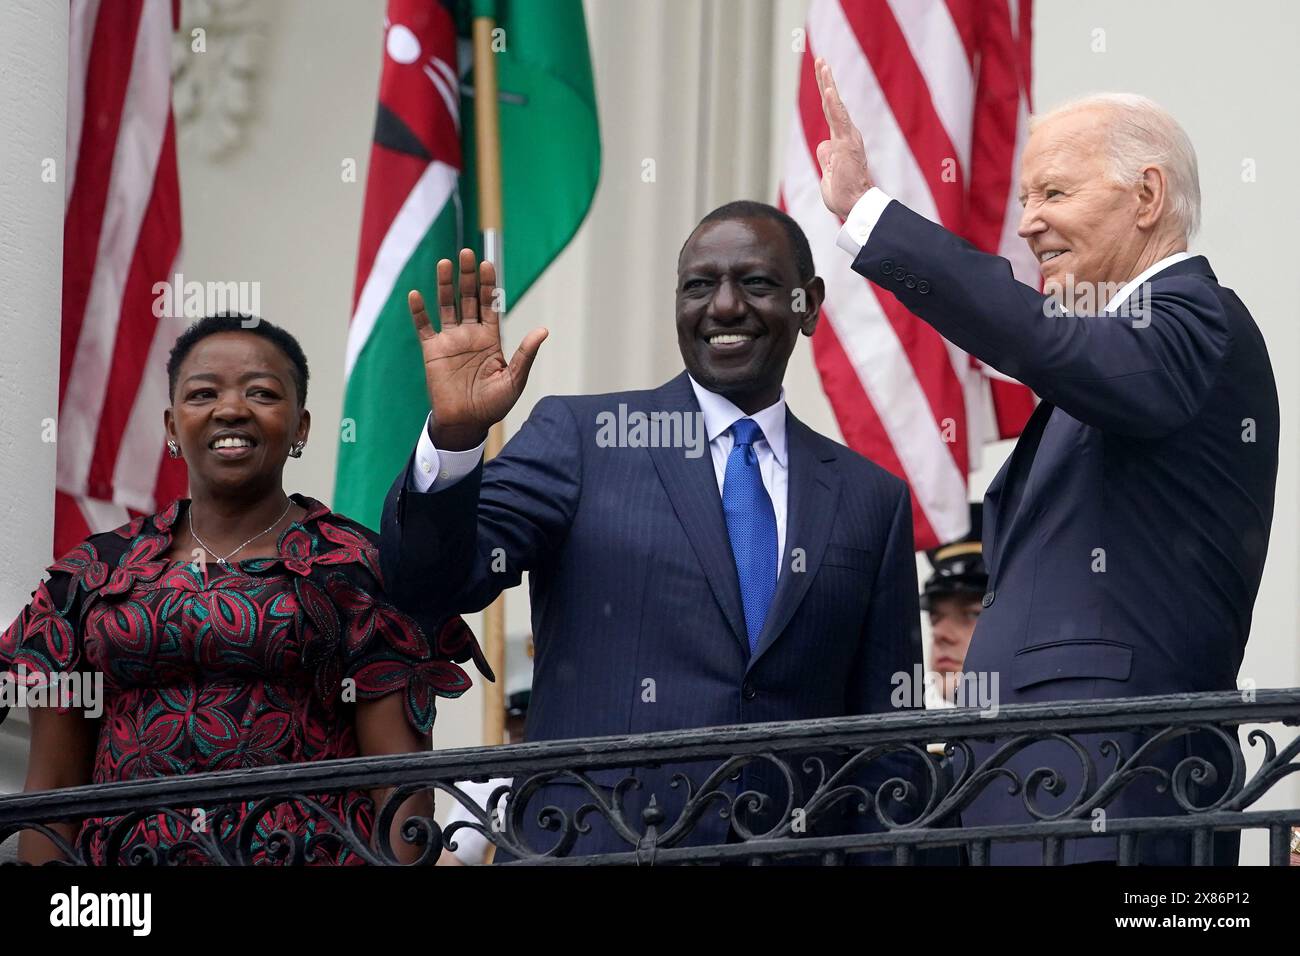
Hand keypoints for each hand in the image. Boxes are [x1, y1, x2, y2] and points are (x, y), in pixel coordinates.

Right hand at [409, 249, 547, 450]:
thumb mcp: (514, 379)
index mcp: (490, 338)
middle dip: (468, 276)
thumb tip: (543, 331)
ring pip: (447, 306)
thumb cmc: (493, 405)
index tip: (487, 264)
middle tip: (466, 253)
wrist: (466, 423)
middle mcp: (470, 334)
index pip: (490, 304)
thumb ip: (525, 354)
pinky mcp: (432, 351)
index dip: (488, 285)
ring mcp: (450, 341)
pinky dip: (419, 312)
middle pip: (468, 298)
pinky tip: (416, 294)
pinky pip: (424, 327)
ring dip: (445, 285)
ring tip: (445, 263)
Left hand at [813, 57, 873, 218]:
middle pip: (834, 104)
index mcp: (842, 143)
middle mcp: (847, 136)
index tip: (822, 77)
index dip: (827, 96)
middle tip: (820, 60)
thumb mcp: (828, 175)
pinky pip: (839, 120)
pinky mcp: (846, 144)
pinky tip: (829, 88)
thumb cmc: (844, 195)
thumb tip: (823, 147)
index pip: (832, 115)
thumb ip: (826, 158)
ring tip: (822, 64)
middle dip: (826, 81)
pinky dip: (834, 103)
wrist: (856, 207)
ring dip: (828, 84)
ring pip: (835, 107)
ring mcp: (847, 139)